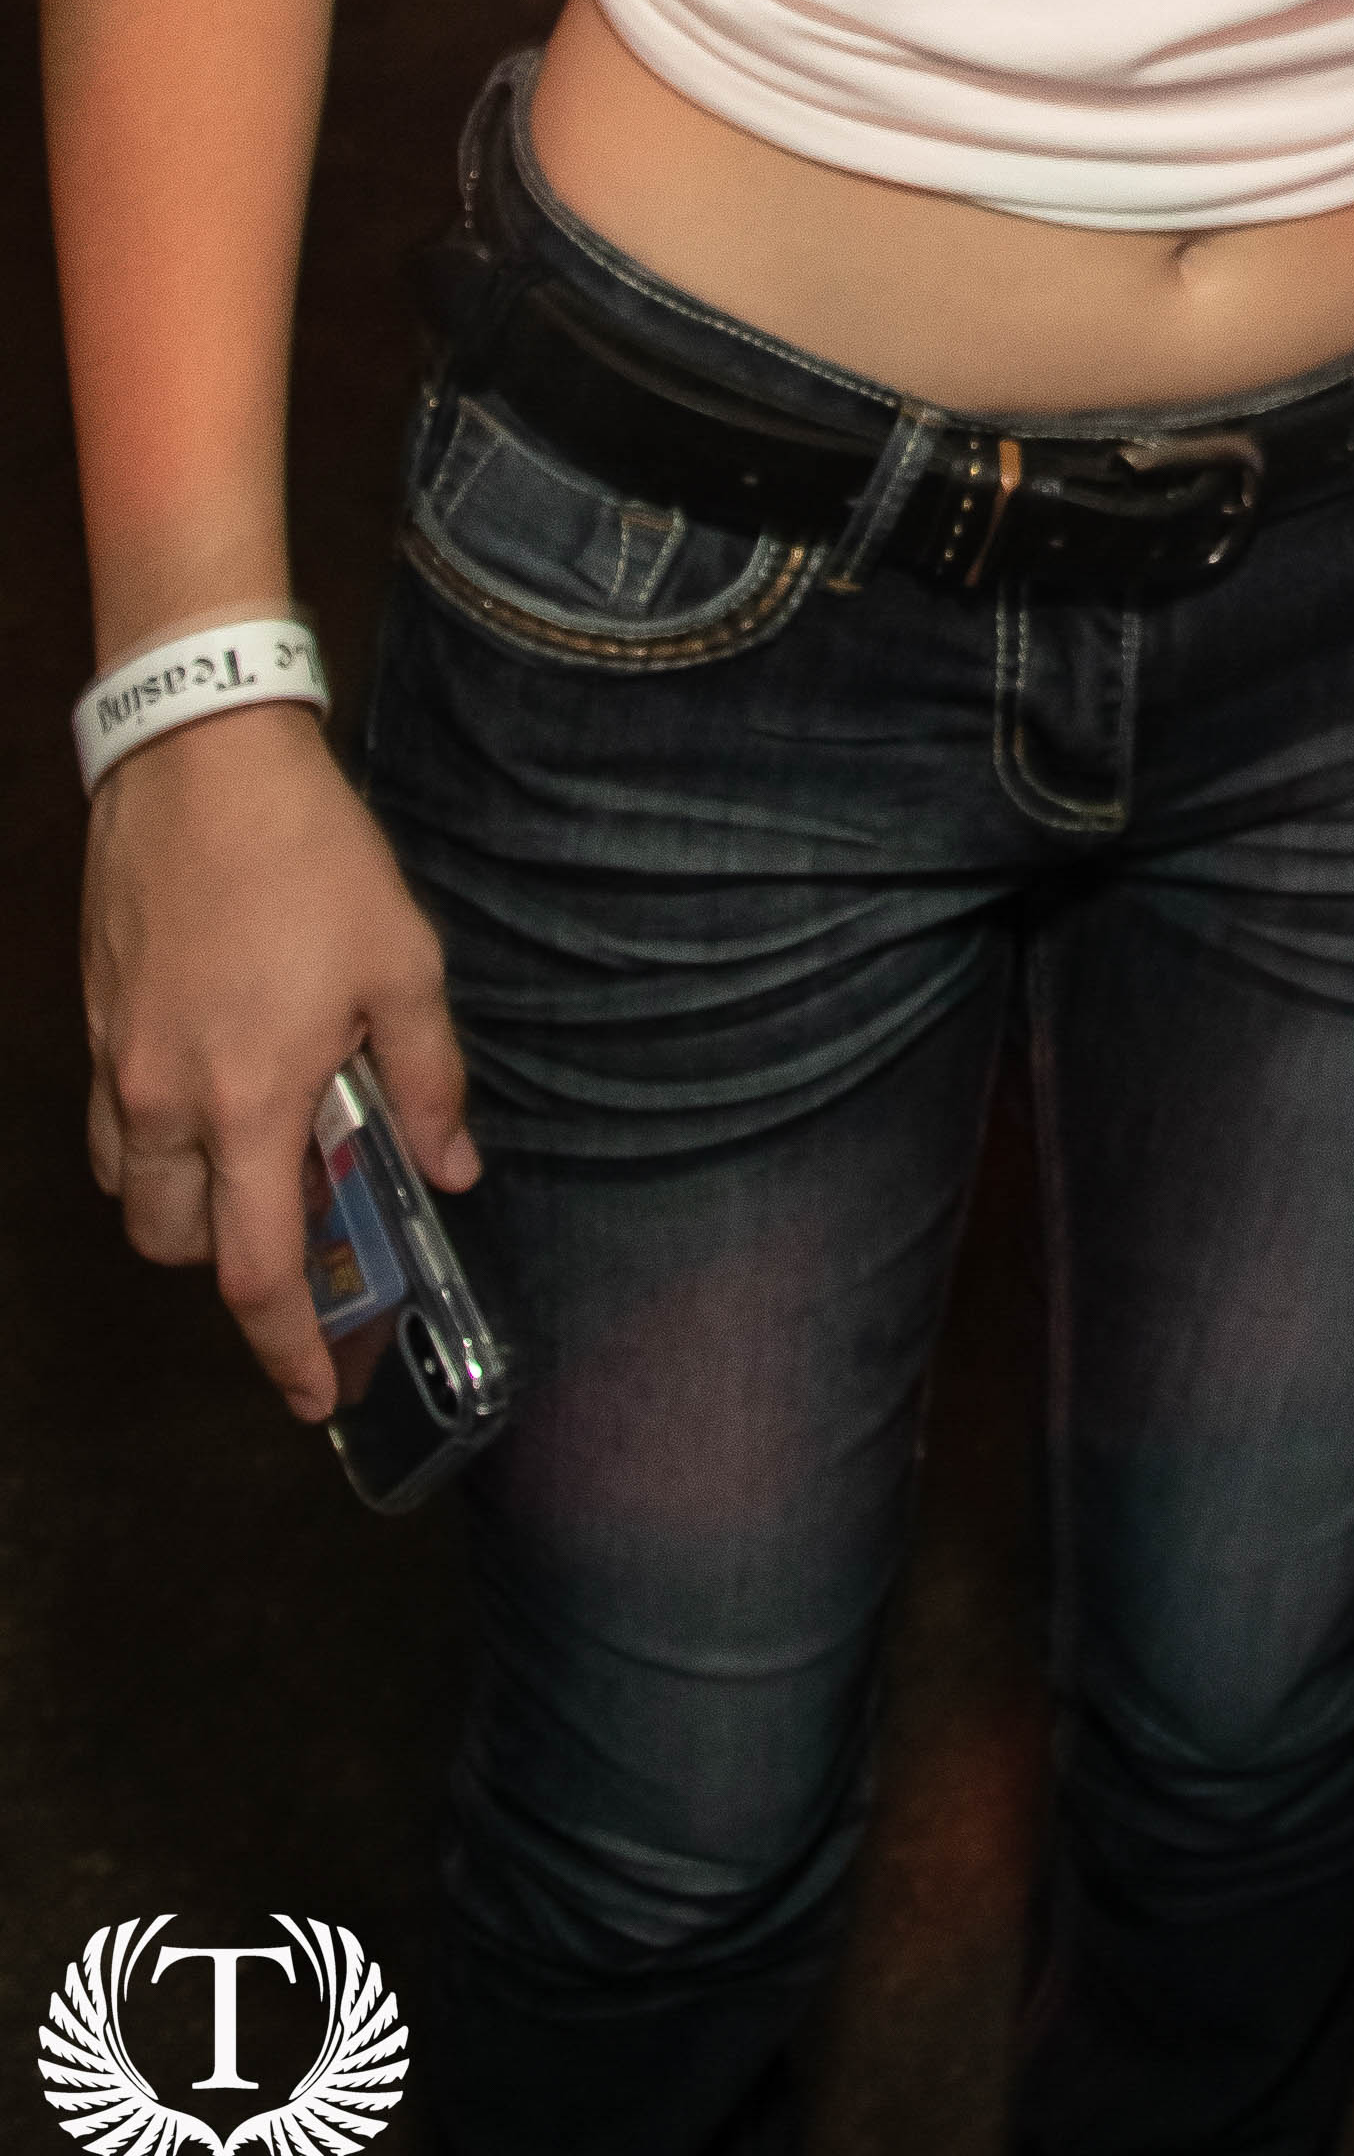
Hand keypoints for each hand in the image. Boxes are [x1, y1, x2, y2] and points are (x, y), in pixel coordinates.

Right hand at [84, 708, 477, 1417]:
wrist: (201, 761)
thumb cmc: (313, 860)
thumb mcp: (405, 965)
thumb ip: (429, 1080)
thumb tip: (456, 1167)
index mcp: (251, 1102)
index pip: (255, 1274)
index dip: (286, 1350)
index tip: (315, 1395)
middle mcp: (165, 1103)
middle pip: (179, 1248)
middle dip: (234, 1266)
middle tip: (299, 1228)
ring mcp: (117, 1064)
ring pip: (132, 1192)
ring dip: (189, 1206)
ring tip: (257, 1155)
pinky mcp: (96, 1021)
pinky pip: (107, 1126)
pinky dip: (153, 1144)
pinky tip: (210, 1090)